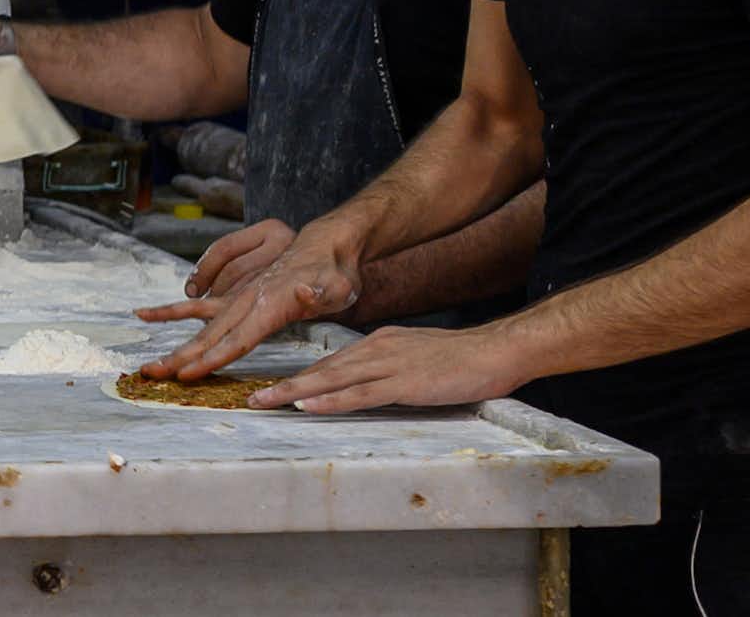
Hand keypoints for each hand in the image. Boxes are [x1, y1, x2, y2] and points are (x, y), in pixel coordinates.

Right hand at [138, 224, 362, 380]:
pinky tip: (145, 313)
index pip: (239, 338)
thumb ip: (321, 290)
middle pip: (211, 336)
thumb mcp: (337, 283)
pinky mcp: (235, 298)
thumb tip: (306, 290)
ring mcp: (238, 299)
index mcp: (271, 306)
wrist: (323, 247)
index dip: (213, 357)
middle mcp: (247, 302)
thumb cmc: (334, 272)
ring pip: (200, 327)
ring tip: (148, 364)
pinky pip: (198, 307)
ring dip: (175, 346)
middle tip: (152, 373)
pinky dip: (172, 312)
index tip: (188, 374)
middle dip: (181, 357)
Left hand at [245, 325, 527, 413]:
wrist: (494, 351)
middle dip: (286, 384)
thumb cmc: (462, 358)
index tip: (276, 387)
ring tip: (266, 402)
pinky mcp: (404, 384)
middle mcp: (377, 349)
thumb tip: (370, 383)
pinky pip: (360, 394)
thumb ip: (391, 367)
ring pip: (332, 380)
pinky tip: (308, 406)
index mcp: (380, 343)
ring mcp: (389, 365)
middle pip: (323, 370)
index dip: (303, 377)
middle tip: (254, 397)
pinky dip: (330, 401)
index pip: (333, 363)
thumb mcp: (417, 357)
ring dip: (296, 392)